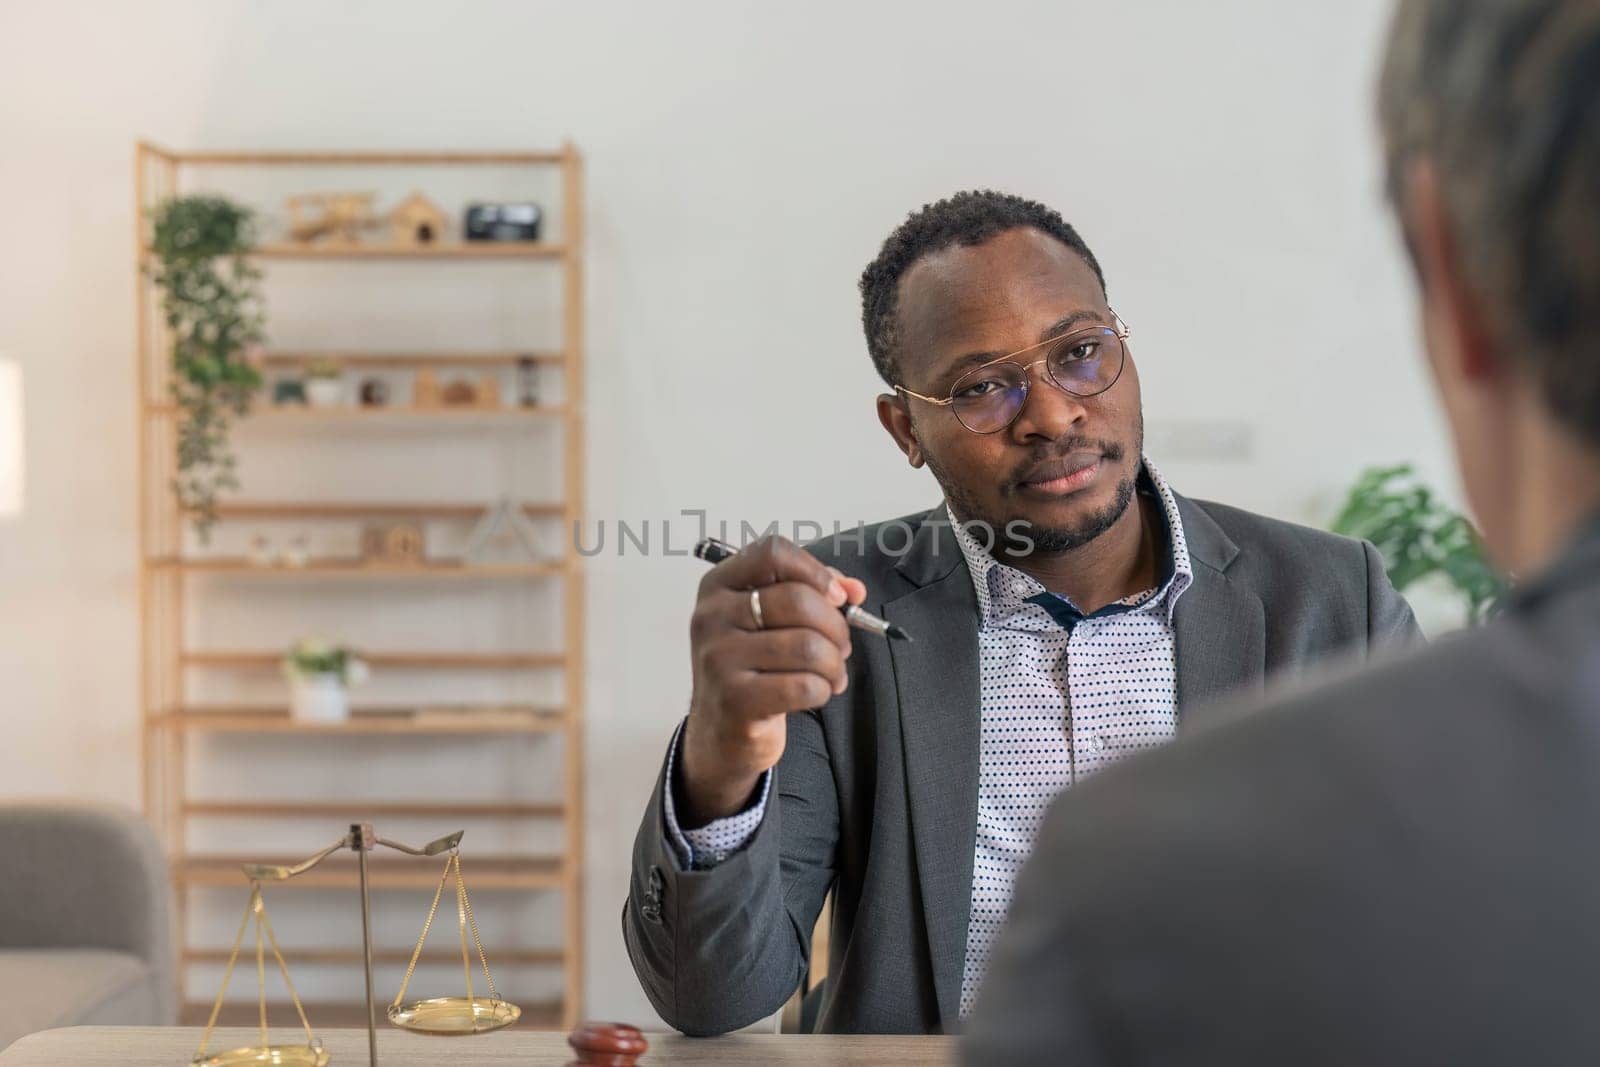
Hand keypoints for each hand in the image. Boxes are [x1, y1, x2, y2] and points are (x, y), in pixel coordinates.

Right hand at [679, 536, 866, 825]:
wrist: (720, 732)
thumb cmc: (752, 668)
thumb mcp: (771, 623)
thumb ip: (812, 594)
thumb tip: (854, 591)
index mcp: (718, 586)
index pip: (772, 552)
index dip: (815, 570)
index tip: (837, 598)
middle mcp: (712, 617)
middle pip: (798, 600)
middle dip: (836, 627)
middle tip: (841, 647)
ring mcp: (719, 658)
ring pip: (808, 646)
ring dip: (834, 664)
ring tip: (831, 674)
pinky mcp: (735, 699)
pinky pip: (804, 685)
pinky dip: (823, 690)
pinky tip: (817, 693)